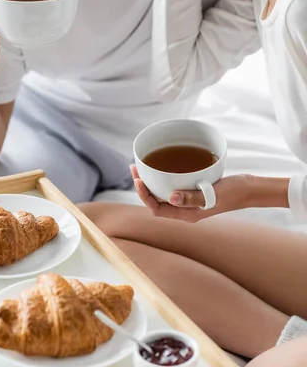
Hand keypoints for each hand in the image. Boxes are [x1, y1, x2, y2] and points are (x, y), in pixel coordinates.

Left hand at [130, 165, 253, 221]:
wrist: (248, 190)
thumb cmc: (232, 193)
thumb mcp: (212, 194)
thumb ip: (192, 198)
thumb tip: (171, 198)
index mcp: (186, 215)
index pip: (157, 209)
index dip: (145, 196)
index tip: (138, 180)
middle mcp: (184, 210)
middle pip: (156, 201)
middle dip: (143, 186)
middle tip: (134, 168)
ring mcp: (188, 201)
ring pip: (163, 193)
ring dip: (151, 181)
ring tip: (141, 166)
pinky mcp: (192, 190)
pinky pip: (172, 186)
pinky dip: (163, 177)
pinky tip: (160, 166)